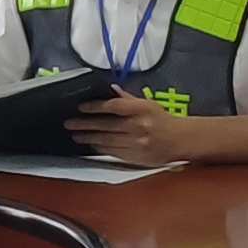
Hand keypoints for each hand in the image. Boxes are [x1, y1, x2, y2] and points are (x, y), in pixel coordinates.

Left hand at [69, 91, 193, 164]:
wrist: (179, 141)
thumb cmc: (161, 120)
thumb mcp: (147, 105)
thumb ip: (127, 99)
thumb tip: (110, 90)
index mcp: (142, 110)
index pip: (114, 107)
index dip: (95, 107)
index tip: (81, 107)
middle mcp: (138, 126)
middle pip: (106, 125)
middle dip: (85, 124)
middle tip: (69, 123)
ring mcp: (136, 143)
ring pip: (106, 140)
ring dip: (88, 137)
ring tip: (75, 134)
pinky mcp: (135, 157)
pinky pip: (112, 151)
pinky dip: (99, 147)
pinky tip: (90, 144)